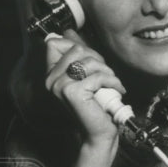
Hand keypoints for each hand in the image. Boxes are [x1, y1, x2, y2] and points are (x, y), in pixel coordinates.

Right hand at [44, 30, 126, 148]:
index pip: (55, 43)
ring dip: (107, 72)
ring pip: (89, 61)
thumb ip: (78, 57)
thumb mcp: (86, 77)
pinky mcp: (72, 92)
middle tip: (106, 76)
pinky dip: (113, 82)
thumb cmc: (96, 106)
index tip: (91, 60)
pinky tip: (117, 90)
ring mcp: (59, 85)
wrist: (99, 133)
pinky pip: (98, 76)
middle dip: (98, 60)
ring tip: (111, 84)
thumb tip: (70, 33)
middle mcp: (51, 79)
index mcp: (51, 74)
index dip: (77, 46)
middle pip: (76, 49)